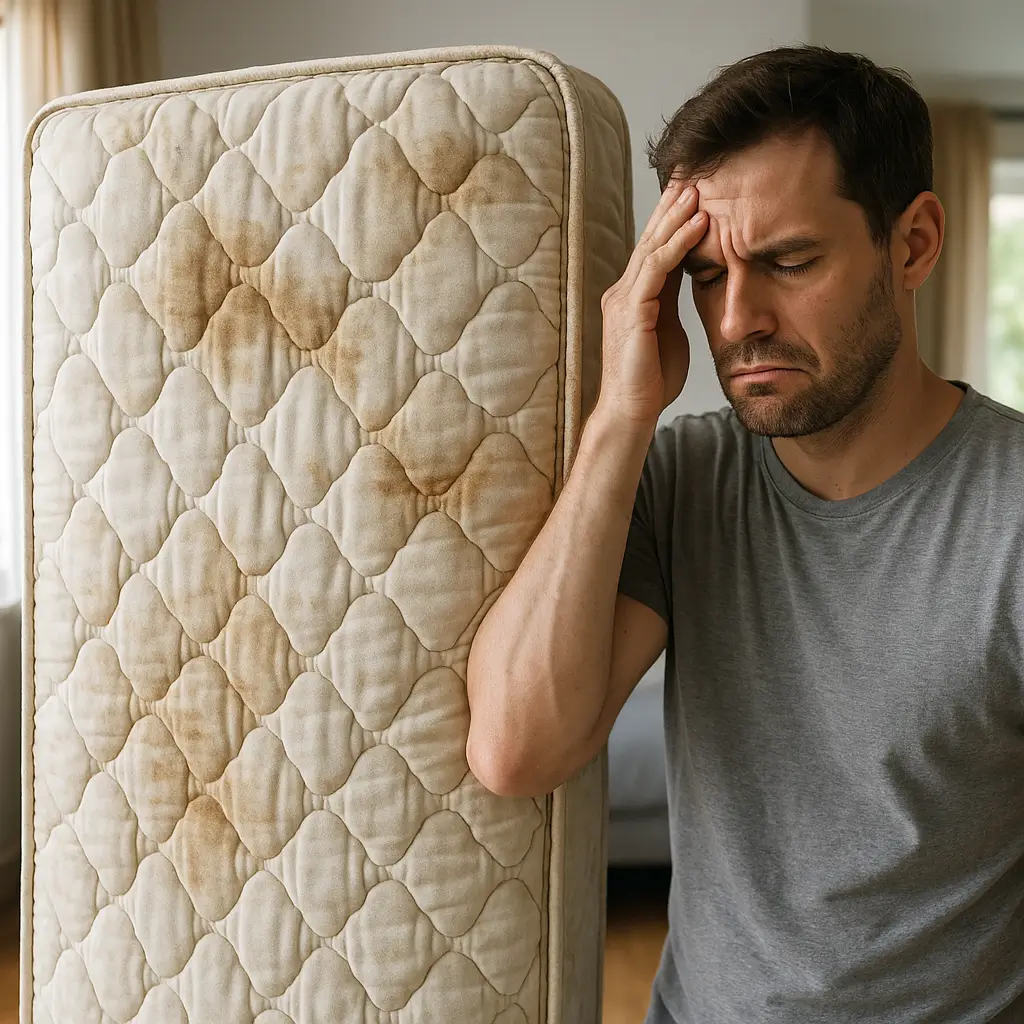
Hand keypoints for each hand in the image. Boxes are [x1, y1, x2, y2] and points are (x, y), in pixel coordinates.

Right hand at [596, 178, 707, 428]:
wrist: (631, 410)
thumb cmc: (651, 379)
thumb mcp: (668, 331)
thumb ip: (672, 304)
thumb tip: (692, 282)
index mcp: (633, 296)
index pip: (653, 249)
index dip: (670, 220)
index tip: (691, 193)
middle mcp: (623, 291)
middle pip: (649, 239)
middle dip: (670, 207)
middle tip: (692, 175)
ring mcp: (624, 299)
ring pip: (652, 247)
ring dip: (677, 216)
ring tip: (699, 190)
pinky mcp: (632, 310)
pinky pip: (657, 268)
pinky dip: (679, 244)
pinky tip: (699, 225)